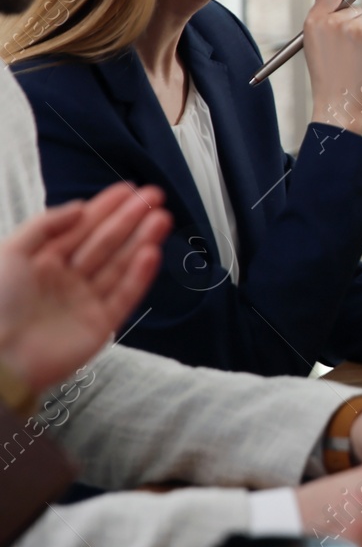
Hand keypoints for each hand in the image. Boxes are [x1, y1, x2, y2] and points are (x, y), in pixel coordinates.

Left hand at [0, 183, 170, 394]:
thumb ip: (45, 225)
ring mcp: (86, 301)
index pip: (82, 228)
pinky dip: (140, 275)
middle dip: (131, 219)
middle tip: (155, 197)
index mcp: (44, 261)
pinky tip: (151, 253)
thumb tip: (80, 208)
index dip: (106, 207)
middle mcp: (68, 279)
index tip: (130, 189)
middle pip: (106, 243)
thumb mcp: (10, 252)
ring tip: (162, 218)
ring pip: (120, 265)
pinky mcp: (101, 324)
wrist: (1, 357)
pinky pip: (125, 295)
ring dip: (142, 240)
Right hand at [303, 0, 361, 134]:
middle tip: (349, 49)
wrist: (339, 103)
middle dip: (356, 22)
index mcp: (314, 20)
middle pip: (355, 6)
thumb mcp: (314, 41)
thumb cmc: (327, 75)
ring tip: (357, 57)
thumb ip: (321, 11)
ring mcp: (356, 28)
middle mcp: (334, 21)